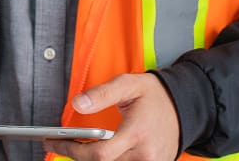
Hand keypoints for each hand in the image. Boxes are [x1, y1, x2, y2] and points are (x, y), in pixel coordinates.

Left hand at [43, 73, 179, 160]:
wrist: (184, 106)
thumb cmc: (156, 96)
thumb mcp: (127, 85)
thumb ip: (101, 94)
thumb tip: (77, 104)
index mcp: (137, 133)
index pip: (99, 153)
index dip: (71, 150)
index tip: (53, 141)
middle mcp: (144, 155)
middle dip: (77, 155)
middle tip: (60, 143)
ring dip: (92, 159)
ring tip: (77, 147)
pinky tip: (96, 153)